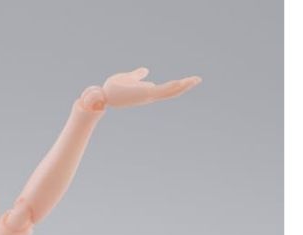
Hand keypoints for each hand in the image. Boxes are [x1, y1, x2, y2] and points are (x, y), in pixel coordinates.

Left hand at [79, 68, 200, 111]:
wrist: (104, 94)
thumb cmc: (114, 88)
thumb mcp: (130, 78)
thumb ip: (138, 75)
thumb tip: (146, 71)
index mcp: (148, 92)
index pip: (166, 89)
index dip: (178, 85)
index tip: (188, 80)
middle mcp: (150, 96)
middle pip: (171, 91)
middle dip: (184, 86)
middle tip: (198, 79)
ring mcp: (148, 96)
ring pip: (168, 91)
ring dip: (182, 86)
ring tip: (194, 80)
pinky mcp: (143, 94)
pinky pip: (160, 91)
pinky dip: (170, 87)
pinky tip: (179, 82)